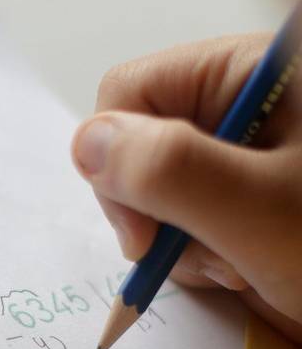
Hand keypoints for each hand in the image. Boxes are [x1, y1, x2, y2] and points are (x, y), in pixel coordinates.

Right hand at [71, 33, 301, 343]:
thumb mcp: (262, 213)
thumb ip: (169, 171)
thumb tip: (86, 144)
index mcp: (253, 73)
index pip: (129, 94)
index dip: (119, 164)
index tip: (146, 235)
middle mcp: (241, 107)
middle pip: (136, 148)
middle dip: (156, 216)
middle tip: (207, 255)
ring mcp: (240, 155)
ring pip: (153, 193)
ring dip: (183, 246)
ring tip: (242, 270)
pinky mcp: (240, 197)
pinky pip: (181, 221)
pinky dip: (200, 258)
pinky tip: (246, 275)